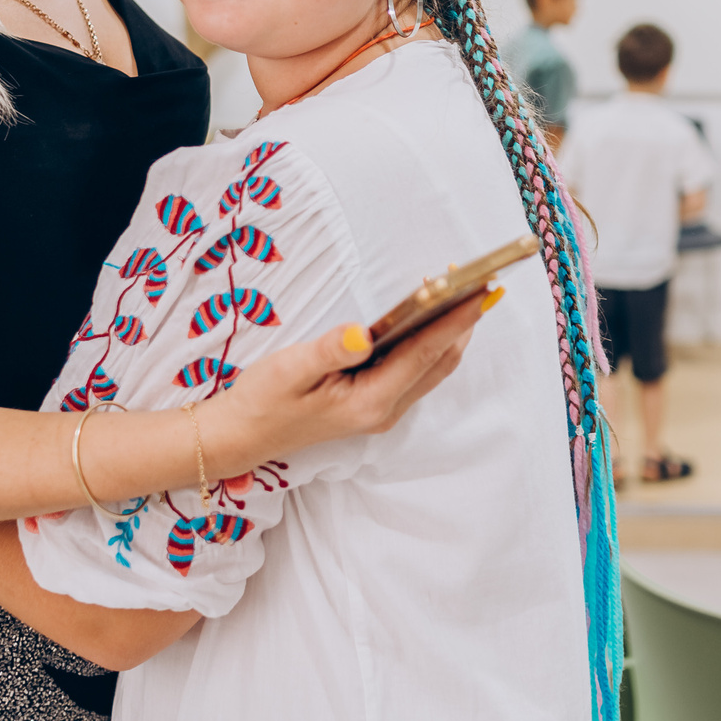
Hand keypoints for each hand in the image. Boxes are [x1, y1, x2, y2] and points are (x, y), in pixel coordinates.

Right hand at [204, 288, 493, 471]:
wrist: (239, 438)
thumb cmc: (261, 400)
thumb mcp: (289, 369)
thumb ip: (329, 350)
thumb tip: (364, 331)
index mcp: (369, 402)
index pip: (424, 353)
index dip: (455, 320)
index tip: (479, 290)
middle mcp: (384, 410)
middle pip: (439, 362)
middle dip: (463, 322)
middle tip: (480, 282)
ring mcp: (381, 410)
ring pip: (431, 368)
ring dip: (450, 332)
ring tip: (464, 292)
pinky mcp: (373, 405)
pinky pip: (415, 371)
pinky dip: (429, 342)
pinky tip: (428, 319)